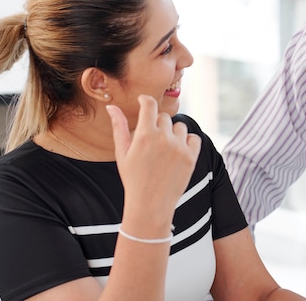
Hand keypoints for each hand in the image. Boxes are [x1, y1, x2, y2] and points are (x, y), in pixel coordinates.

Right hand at [106, 95, 200, 216]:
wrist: (151, 205)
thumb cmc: (133, 179)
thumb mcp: (122, 153)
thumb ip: (119, 127)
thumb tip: (111, 106)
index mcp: (145, 135)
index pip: (150, 105)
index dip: (146, 100)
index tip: (144, 101)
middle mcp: (164, 138)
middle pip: (164, 117)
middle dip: (157, 125)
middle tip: (152, 142)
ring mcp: (179, 148)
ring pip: (180, 127)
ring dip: (173, 133)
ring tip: (164, 150)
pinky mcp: (191, 157)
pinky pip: (194, 138)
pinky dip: (187, 142)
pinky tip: (177, 152)